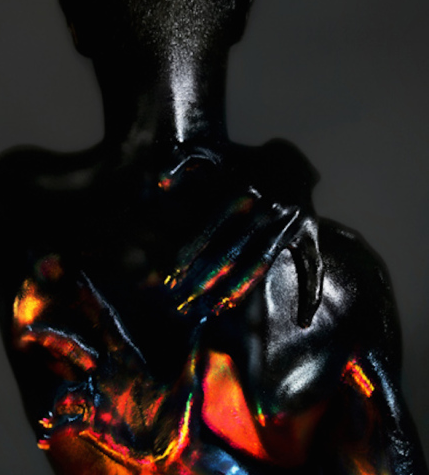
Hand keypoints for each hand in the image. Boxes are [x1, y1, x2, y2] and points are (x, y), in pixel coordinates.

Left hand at [160, 161, 322, 327]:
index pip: (212, 225)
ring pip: (262, 261)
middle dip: (206, 277)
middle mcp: (269, 206)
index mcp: (243, 187)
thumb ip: (182, 161)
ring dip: (239, 287)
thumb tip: (159, 185)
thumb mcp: (212, 152)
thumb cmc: (240, 162)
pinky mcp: (311, 233)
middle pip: (233, 249)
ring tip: (217, 309)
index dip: (191, 251)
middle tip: (185, 300)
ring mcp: (292, 221)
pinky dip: (312, 293)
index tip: (172, 273)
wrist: (288, 157)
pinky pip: (314, 266)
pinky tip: (303, 321)